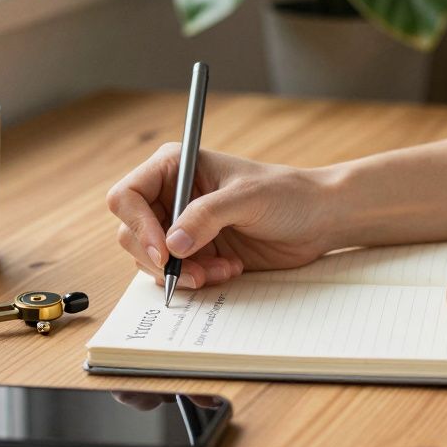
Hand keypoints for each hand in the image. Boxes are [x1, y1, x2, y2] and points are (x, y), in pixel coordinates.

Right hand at [107, 144, 336, 288]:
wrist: (318, 219)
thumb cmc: (287, 194)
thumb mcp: (247, 198)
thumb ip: (206, 216)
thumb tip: (171, 244)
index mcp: (175, 167)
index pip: (128, 196)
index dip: (138, 226)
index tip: (165, 252)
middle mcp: (171, 196)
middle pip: (131, 233)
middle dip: (159, 259)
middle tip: (192, 272)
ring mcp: (181, 226)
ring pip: (150, 260)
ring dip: (182, 273)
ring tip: (221, 269)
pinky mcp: (196, 252)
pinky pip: (175, 274)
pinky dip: (196, 279)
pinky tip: (228, 269)